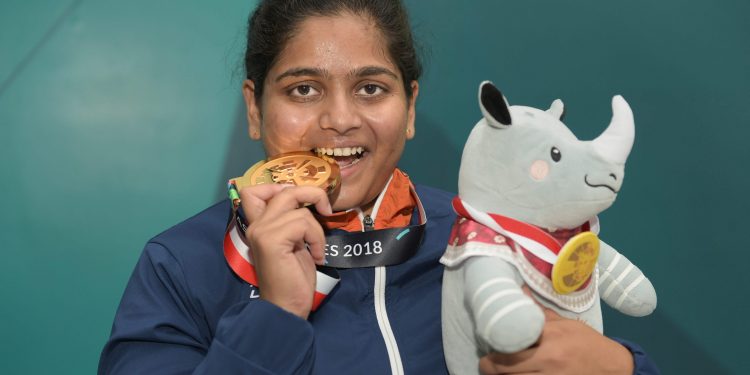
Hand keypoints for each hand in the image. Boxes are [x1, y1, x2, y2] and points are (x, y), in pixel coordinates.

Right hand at [239, 184, 331, 318]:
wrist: (286, 308)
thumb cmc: (292, 278)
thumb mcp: (293, 243)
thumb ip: (291, 222)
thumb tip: (308, 201)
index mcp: (258, 225)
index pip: (255, 190)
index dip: (280, 186)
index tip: (302, 202)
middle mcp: (256, 225)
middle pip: (284, 190)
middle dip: (312, 194)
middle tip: (325, 210)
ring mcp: (262, 232)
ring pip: (299, 209)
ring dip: (317, 230)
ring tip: (316, 249)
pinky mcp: (272, 241)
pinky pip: (304, 223)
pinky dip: (317, 239)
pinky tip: (315, 256)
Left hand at [478, 307, 633, 374]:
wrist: (613, 368)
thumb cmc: (587, 343)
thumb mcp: (565, 325)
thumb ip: (539, 313)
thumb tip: (520, 291)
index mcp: (550, 338)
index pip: (511, 341)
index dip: (494, 346)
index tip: (489, 345)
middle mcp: (548, 360)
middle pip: (504, 368)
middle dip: (490, 366)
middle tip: (488, 363)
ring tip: (500, 371)